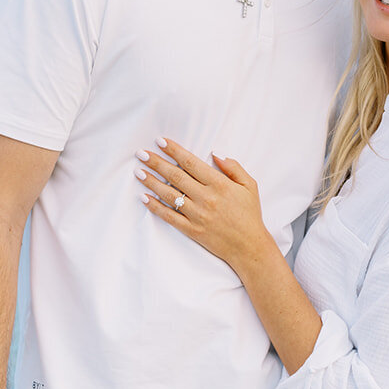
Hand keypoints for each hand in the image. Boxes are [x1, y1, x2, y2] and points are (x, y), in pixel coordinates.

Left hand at [137, 138, 267, 268]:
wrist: (249, 247)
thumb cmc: (250, 214)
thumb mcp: (249, 185)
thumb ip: (233, 167)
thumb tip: (215, 153)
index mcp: (219, 184)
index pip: (191, 163)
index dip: (174, 151)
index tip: (160, 142)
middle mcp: (206, 198)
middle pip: (176, 176)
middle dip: (156, 163)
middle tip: (141, 154)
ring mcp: (197, 215)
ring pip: (169, 195)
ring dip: (152, 182)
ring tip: (139, 172)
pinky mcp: (192, 230)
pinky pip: (169, 217)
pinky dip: (155, 207)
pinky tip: (145, 198)